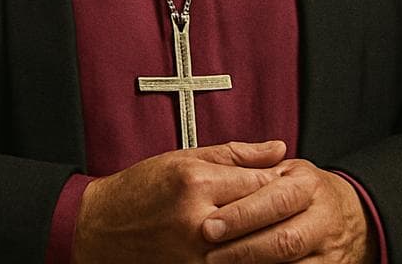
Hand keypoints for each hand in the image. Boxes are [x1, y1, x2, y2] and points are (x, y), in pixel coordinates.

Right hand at [72, 140, 287, 263]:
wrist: (102, 229)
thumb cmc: (139, 191)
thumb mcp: (183, 159)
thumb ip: (236, 155)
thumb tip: (277, 149)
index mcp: (195, 184)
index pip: (261, 183)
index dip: (282, 183)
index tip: (293, 182)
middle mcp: (198, 221)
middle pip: (263, 218)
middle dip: (285, 212)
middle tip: (298, 207)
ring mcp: (197, 255)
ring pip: (256, 249)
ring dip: (274, 240)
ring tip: (281, 229)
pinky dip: (251, 258)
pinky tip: (257, 249)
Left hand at [201, 159, 371, 263]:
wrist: (352, 218)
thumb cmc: (306, 194)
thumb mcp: (285, 171)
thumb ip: (253, 165)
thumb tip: (226, 165)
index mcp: (308, 186)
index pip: (275, 201)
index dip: (241, 216)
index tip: (210, 226)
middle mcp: (322, 218)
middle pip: (284, 240)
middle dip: (243, 249)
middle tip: (211, 254)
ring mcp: (328, 251)